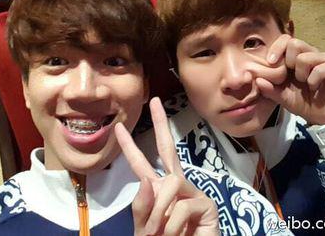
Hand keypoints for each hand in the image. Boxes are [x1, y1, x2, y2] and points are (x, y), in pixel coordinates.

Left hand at [115, 97, 218, 235]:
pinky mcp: (207, 205)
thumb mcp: (144, 230)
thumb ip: (142, 208)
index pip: (141, 164)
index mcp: (157, 191)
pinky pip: (183, 205)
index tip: (117, 128)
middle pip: (168, 148)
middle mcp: (176, 186)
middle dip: (160, 124)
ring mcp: (193, 193)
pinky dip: (173, 225)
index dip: (130, 146)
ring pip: (170, 185)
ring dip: (159, 213)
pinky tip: (177, 235)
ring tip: (159, 235)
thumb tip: (148, 180)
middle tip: (155, 102)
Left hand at [252, 35, 324, 125]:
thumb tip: (257, 80)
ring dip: (301, 74)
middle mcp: (310, 53)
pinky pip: (321, 68)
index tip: (270, 62)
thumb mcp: (282, 97)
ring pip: (306, 57)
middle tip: (291, 76)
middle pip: (295, 43)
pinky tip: (314, 87)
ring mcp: (324, 59)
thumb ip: (269, 89)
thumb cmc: (300, 101)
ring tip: (305, 83)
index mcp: (295, 56)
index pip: (285, 39)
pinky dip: (314, 80)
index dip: (276, 48)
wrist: (320, 116)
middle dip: (289, 62)